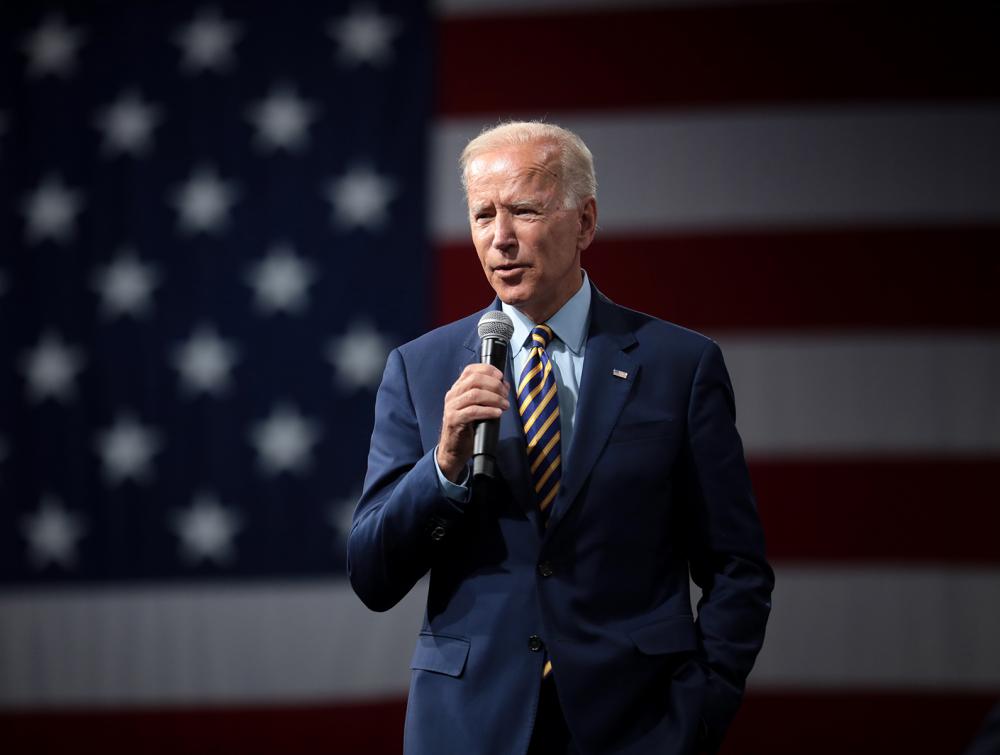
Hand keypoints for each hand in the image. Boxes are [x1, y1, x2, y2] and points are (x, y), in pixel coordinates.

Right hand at [437, 364, 509, 481]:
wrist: (453, 449)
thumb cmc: (468, 427)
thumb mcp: (477, 407)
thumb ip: (487, 395)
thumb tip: (504, 385)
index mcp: (457, 388)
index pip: (470, 370)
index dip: (488, 370)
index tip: (501, 377)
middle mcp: (452, 395)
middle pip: (475, 380)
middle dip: (494, 385)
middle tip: (505, 394)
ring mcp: (451, 407)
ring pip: (474, 394)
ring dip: (494, 398)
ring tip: (504, 405)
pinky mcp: (453, 420)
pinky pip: (473, 411)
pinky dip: (488, 410)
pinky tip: (497, 413)